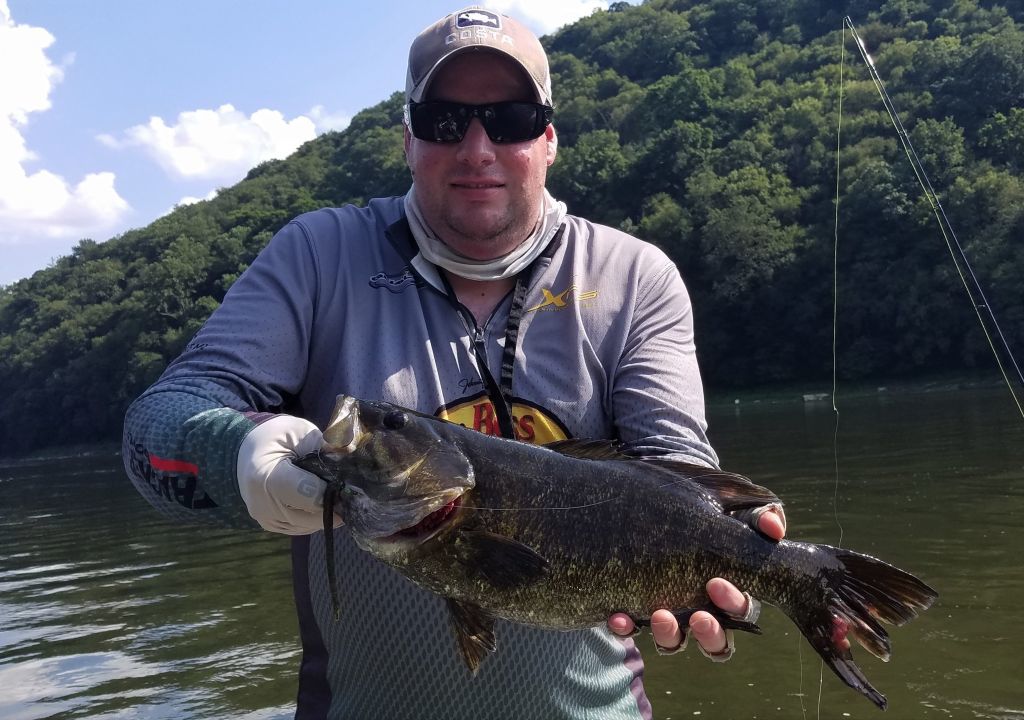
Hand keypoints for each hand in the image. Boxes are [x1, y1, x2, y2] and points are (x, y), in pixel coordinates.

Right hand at [237, 414, 341, 534]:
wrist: (246, 450)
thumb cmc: (275, 437)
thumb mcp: (300, 431)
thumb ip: (326, 445)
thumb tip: (352, 454)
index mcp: (268, 478)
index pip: (311, 495)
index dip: (334, 490)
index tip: (349, 482)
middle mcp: (263, 505)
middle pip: (312, 516)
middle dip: (335, 505)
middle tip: (351, 492)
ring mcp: (266, 519)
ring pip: (310, 526)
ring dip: (327, 513)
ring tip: (336, 493)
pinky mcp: (270, 525)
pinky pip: (302, 527)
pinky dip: (315, 516)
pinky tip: (321, 500)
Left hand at [607, 506, 782, 656]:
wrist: (670, 500)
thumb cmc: (714, 512)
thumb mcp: (739, 511)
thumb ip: (761, 517)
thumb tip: (775, 528)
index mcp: (735, 593)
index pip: (742, 612)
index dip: (734, 604)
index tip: (716, 583)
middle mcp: (705, 611)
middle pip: (716, 640)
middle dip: (710, 633)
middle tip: (699, 617)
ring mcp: (673, 615)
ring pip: (676, 643)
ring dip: (669, 635)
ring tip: (659, 616)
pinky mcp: (640, 610)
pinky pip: (633, 628)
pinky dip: (626, 626)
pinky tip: (617, 616)